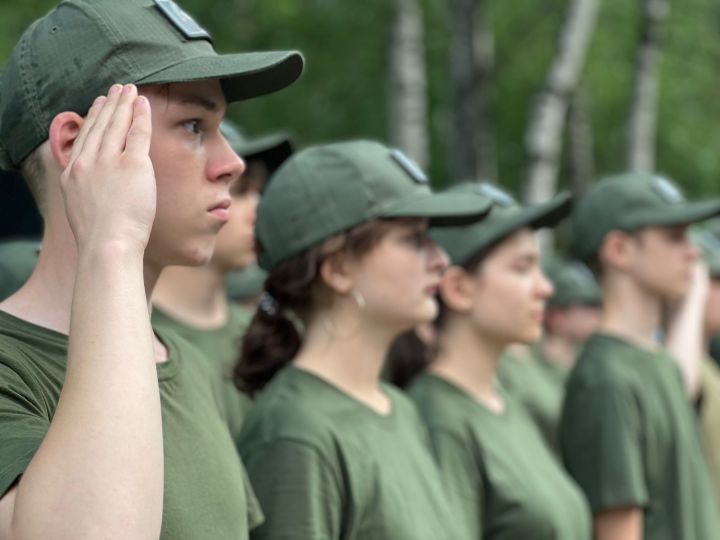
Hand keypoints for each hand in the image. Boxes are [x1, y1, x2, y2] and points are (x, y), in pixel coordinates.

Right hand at [60, 84, 155, 254]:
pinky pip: (137, 132)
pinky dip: (140, 114)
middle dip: (108, 104)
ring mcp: (108, 161)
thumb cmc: (102, 239)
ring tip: (130, 90)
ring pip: (117, 123)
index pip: (84, 138)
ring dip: (124, 103)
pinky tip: (143, 103)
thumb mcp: (82, 210)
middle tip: (116, 90)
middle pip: (98, 125)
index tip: (98, 106)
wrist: (108, 245)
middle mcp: (87, 162)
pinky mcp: (132, 164)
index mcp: (73, 174)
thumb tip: (96, 193)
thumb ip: (87, 192)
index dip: (92, 118)